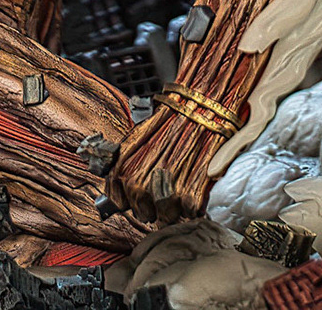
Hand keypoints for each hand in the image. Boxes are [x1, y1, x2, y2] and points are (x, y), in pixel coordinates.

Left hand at [107, 105, 219, 224]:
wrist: (202, 105)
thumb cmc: (173, 116)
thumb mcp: (139, 135)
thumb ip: (126, 162)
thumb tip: (119, 184)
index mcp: (124, 169)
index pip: (119, 201)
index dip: (131, 199)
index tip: (140, 195)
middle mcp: (139, 185)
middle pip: (143, 213)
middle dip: (154, 205)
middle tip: (166, 185)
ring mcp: (163, 193)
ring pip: (166, 216)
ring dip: (175, 206)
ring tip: (183, 182)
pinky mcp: (189, 198)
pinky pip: (189, 211)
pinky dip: (195, 202)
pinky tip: (196, 181)